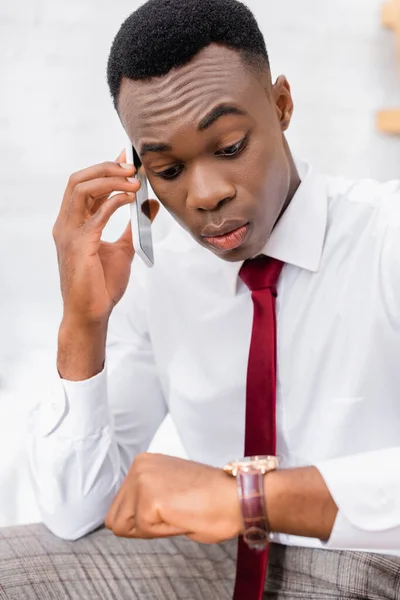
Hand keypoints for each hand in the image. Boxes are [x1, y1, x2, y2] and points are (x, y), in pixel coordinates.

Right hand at [53, 150, 158, 326]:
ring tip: (134, 180)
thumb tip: (151, 205)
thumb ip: (135, 226)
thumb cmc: (102, 285)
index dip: (105, 168)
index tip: (127, 157)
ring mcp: (69, 233)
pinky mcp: (78, 244)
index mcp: (74, 223)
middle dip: (106, 168)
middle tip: (133, 166)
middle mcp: (66, 224)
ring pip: (82, 189)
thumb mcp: (124, 249)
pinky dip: (113, 201)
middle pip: (78, 180)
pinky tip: (130, 199)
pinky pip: (95, 214)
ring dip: (110, 180)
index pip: (85, 185)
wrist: (91, 313)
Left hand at [105, 453, 242, 543]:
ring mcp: (142, 481)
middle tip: (174, 511)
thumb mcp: (167, 488)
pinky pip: (144, 532)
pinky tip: (182, 515)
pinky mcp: (150, 501)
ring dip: (152, 528)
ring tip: (178, 512)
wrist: (236, 497)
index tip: (170, 506)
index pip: (119, 506)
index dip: (142, 518)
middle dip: (143, 524)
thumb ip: (145, 495)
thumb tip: (128, 518)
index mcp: (143, 462)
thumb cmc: (211, 497)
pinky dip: (163, 531)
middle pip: (116, 518)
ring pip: (125, 527)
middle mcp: (139, 466)